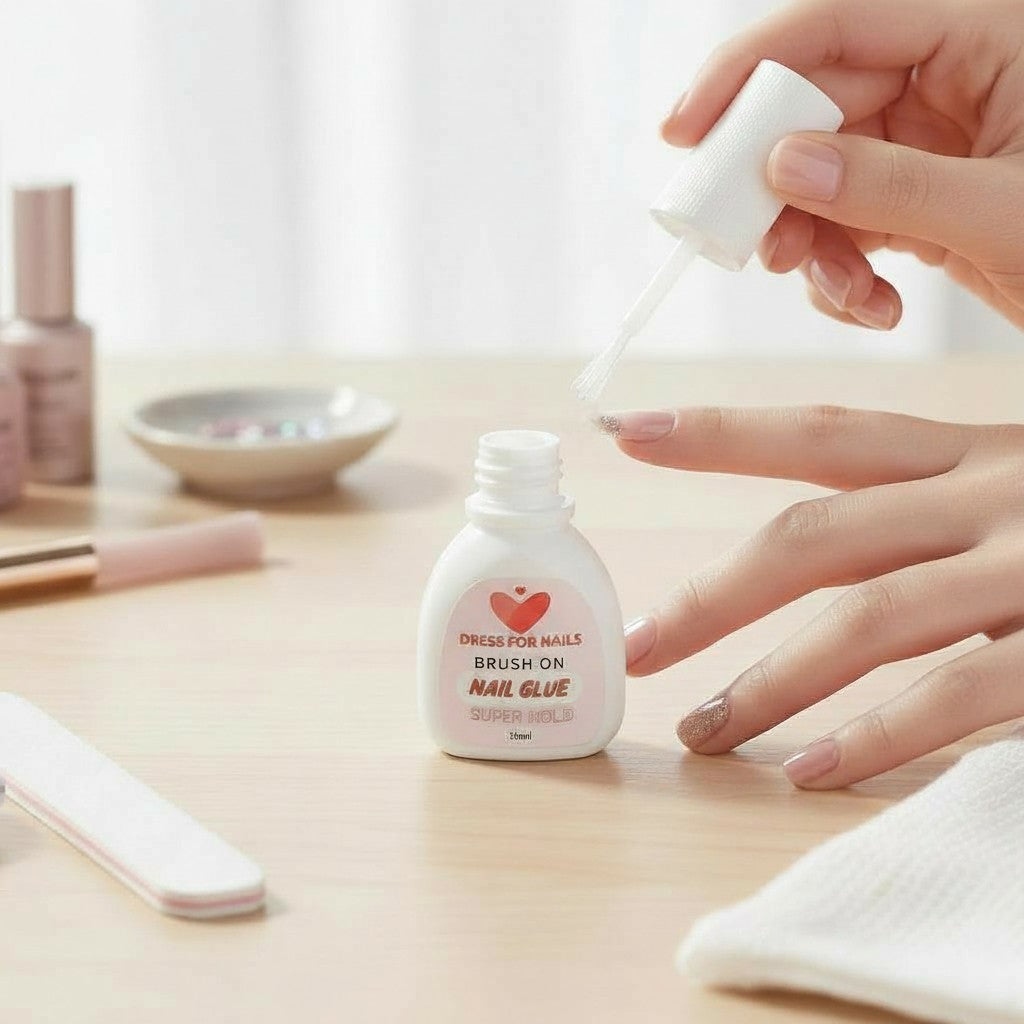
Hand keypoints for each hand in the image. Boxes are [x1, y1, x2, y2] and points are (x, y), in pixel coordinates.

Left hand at [611, 405, 1023, 787]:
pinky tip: (808, 771)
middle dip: (710, 597)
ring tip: (702, 733)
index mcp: (971, 456)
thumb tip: (841, 550)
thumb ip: (938, 515)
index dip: (722, 435)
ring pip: (868, 619)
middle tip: (634, 650)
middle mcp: (992, 496)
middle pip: (816, 537)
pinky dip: (873, 736)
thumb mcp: (1023, 494)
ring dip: (768, 685)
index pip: (826, 435)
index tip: (628, 432)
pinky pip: (956, 693)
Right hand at [661, 0, 1023, 330]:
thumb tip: (782, 162)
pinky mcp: (919, 199)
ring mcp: (928, 143)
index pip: (837, 25)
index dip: (749, 70)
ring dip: (811, 246)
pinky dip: (840, 271)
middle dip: (774, 187)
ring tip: (845, 294)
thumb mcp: (1004, 212)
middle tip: (748, 245)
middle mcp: (947, 81)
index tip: (684, 129)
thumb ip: (891, 184)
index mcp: (983, 37)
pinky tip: (873, 305)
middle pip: (813, 109)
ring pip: (820, 178)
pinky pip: (847, 223)